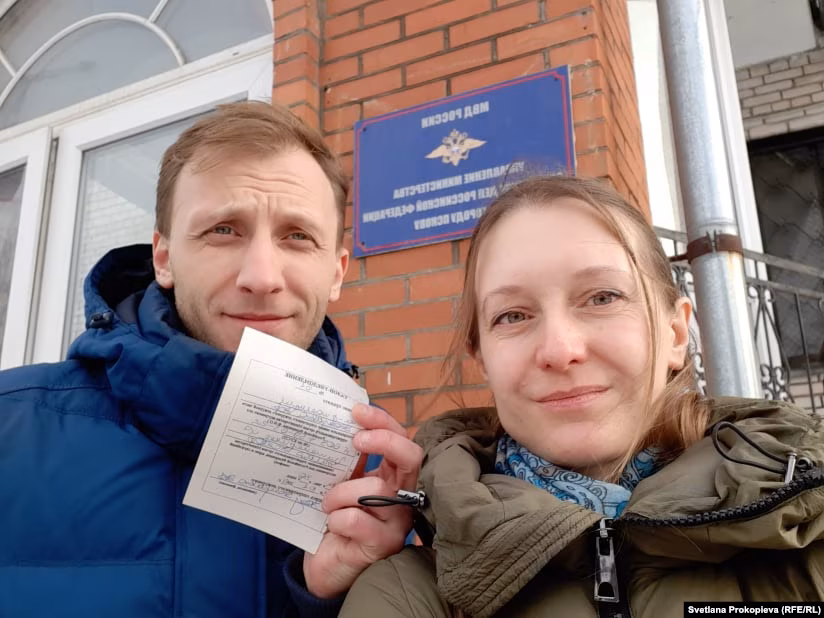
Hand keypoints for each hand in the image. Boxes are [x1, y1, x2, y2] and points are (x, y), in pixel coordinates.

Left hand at [303, 403, 422, 598]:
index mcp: (393, 477)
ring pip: (376, 489)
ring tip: (326, 503)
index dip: (383, 422)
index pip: (401, 441)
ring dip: (341, 492)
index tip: (357, 411)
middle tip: (355, 439)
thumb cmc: (335, 520)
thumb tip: (343, 422)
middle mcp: (402, 496)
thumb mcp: (343, 483)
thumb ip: (350, 459)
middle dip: (384, 441)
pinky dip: (337, 518)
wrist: (323, 565)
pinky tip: (331, 525)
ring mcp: (396, 522)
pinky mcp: (383, 545)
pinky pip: (358, 520)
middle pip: (410, 458)